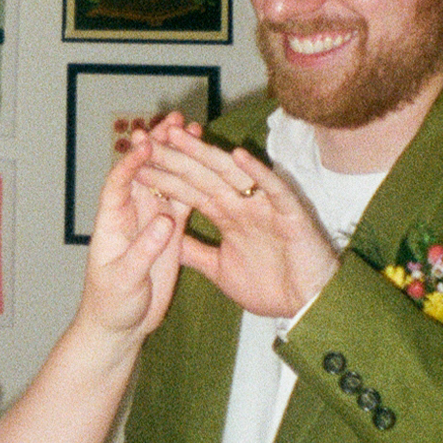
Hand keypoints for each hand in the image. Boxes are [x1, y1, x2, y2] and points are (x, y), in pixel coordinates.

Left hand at [74, 130, 183, 346]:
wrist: (121, 326)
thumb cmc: (112, 305)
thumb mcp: (126, 281)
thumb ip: (143, 251)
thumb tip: (164, 224)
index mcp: (113, 222)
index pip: (120, 184)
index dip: (131, 163)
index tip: (147, 145)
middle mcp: (132, 216)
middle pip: (145, 173)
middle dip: (158, 147)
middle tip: (173, 121)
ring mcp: (152, 222)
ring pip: (166, 181)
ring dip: (178, 157)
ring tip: (194, 130)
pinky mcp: (170, 234)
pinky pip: (183, 201)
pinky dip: (193, 182)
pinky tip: (208, 163)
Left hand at [139, 122, 339, 319]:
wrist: (308, 308)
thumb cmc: (270, 287)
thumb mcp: (218, 270)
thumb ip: (194, 252)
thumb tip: (167, 238)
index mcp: (226, 216)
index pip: (188, 189)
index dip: (163, 175)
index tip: (135, 160)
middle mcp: (243, 205)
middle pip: (202, 175)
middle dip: (173, 156)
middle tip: (144, 137)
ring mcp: (265, 207)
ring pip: (230, 174)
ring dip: (204, 155)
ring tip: (178, 135)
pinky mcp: (290, 214)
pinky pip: (272, 190)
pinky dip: (256, 173)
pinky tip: (237, 156)